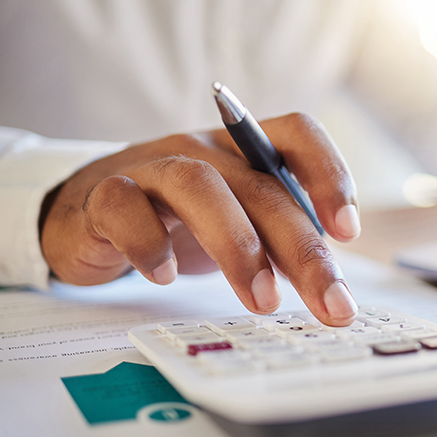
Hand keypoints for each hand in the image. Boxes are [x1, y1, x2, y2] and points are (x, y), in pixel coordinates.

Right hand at [39, 114, 360, 325]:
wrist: (89, 212)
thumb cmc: (177, 220)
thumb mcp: (238, 224)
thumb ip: (279, 242)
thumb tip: (331, 286)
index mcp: (244, 149)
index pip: (297, 133)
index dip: (329, 173)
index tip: (347, 232)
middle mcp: (203, 149)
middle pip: (261, 186)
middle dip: (303, 249)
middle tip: (330, 303)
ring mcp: (152, 166)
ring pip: (199, 187)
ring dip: (237, 246)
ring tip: (262, 301)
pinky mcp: (103, 194)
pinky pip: (124, 207)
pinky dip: (149, 244)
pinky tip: (166, 277)